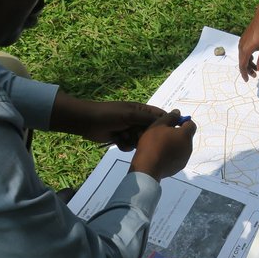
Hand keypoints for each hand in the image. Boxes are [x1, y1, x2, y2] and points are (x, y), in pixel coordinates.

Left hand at [49, 94, 164, 150]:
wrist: (88, 122)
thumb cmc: (110, 114)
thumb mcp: (131, 114)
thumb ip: (149, 118)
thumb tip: (170, 115)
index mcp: (142, 111)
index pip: (160, 116)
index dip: (166, 124)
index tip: (169, 133)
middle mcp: (137, 121)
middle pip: (151, 132)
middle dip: (144, 135)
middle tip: (136, 133)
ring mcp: (129, 131)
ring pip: (140, 141)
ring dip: (132, 140)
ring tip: (122, 135)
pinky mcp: (122, 139)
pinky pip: (130, 146)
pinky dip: (124, 144)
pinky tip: (116, 140)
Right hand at [130, 110, 195, 179]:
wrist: (148, 167)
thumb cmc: (153, 143)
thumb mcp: (158, 125)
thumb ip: (170, 117)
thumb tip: (178, 112)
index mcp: (185, 135)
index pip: (191, 124)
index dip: (183, 122)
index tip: (172, 123)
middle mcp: (189, 147)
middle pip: (186, 136)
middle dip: (177, 133)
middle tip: (163, 134)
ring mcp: (185, 158)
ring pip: (182, 147)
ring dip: (174, 144)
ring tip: (160, 145)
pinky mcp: (179, 167)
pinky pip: (178, 157)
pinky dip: (172, 154)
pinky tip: (160, 155)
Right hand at [239, 0, 258, 80]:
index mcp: (245, 50)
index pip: (242, 66)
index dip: (245, 74)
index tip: (247, 80)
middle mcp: (241, 46)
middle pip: (242, 62)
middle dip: (248, 69)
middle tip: (255, 75)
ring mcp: (242, 41)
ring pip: (243, 56)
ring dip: (248, 63)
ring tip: (256, 67)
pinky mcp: (245, 38)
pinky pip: (244, 50)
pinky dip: (248, 56)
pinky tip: (254, 57)